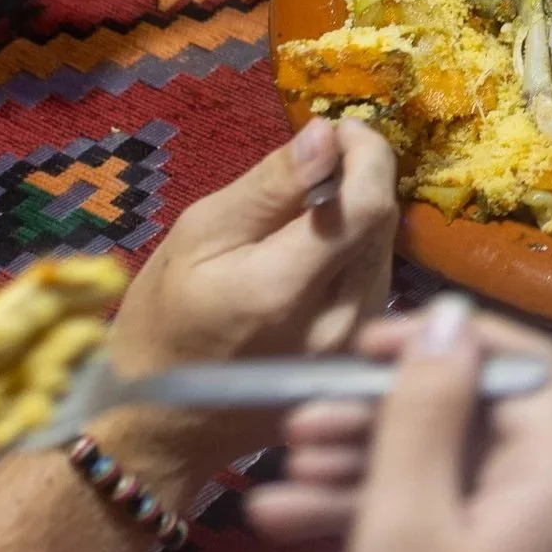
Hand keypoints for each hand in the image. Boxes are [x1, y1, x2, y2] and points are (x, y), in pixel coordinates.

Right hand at [104, 118, 398, 471]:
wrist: (168, 422)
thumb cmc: (166, 320)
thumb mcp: (199, 236)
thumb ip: (270, 187)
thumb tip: (326, 134)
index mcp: (285, 290)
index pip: (367, 205)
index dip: (366, 154)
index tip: (339, 129)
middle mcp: (339, 322)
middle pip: (383, 223)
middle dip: (362, 175)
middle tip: (321, 157)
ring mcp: (356, 345)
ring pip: (385, 249)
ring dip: (360, 213)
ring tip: (311, 204)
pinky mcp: (362, 355)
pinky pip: (376, 280)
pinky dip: (356, 250)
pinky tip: (317, 249)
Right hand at [247, 298, 551, 551]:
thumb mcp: (402, 525)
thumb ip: (424, 410)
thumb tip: (449, 314)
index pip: (528, 369)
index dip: (446, 343)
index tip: (360, 346)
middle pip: (482, 423)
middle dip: (384, 416)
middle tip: (294, 420)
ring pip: (452, 479)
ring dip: (362, 467)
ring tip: (274, 471)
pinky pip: (446, 533)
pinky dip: (376, 522)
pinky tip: (283, 521)